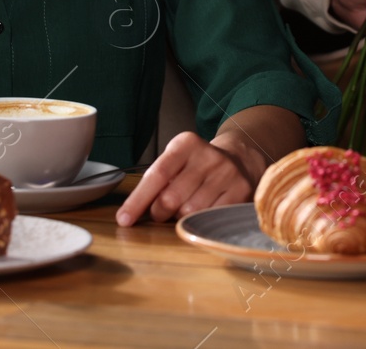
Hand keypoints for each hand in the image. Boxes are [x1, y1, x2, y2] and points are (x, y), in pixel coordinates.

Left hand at [116, 132, 257, 225]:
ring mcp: (227, 173)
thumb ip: (157, 180)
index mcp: (186, 143)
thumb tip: (133, 212)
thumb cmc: (197, 165)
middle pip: (171, 198)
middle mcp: (207, 155)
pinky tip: (202, 212)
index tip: (124, 219)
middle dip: (159, 212)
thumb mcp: (177, 161)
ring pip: (190, 212)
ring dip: (181, 217)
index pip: (157, 174)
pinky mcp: (241, 190)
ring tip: (185, 207)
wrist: (240, 159)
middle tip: (160, 212)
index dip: (138, 200)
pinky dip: (201, 221)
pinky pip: (210, 218)